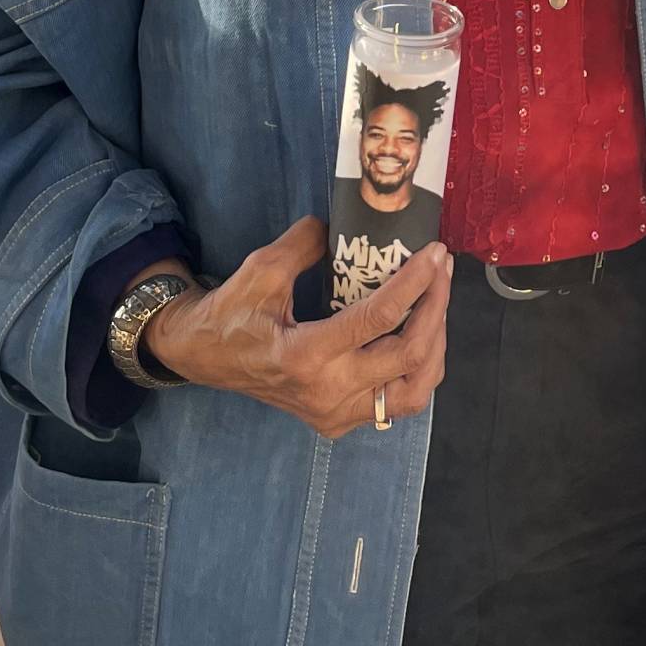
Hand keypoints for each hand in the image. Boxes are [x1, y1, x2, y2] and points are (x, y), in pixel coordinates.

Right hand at [140, 218, 450, 437]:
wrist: (204, 357)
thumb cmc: (231, 312)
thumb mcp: (261, 268)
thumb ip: (307, 244)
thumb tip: (346, 224)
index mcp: (304, 356)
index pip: (380, 320)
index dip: (416, 284)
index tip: (435, 254)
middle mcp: (326, 393)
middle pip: (409, 357)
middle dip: (436, 308)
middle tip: (441, 271)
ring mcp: (334, 414)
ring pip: (413, 392)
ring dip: (435, 346)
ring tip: (437, 305)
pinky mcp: (337, 421)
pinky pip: (397, 404)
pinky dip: (418, 371)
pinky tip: (419, 336)